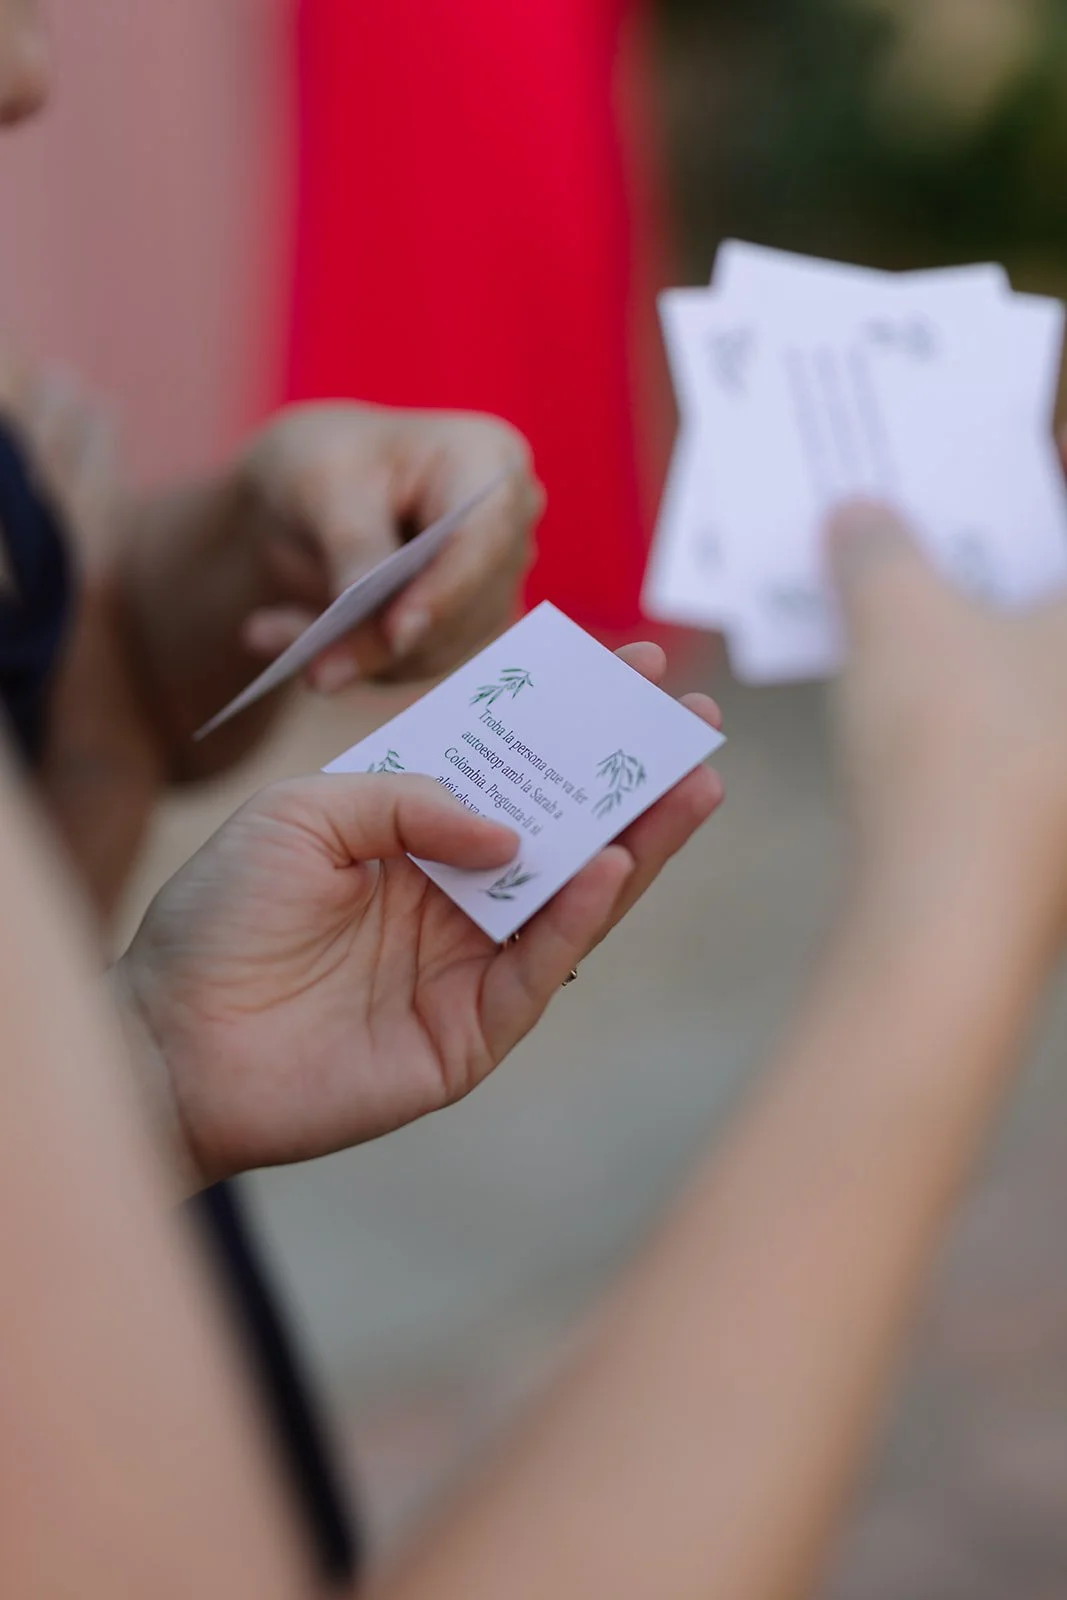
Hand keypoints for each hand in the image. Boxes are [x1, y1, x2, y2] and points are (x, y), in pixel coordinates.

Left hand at [116, 646, 722, 1187]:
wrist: (168, 1041)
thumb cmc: (218, 917)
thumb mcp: (302, 814)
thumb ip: (407, 798)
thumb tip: (508, 830)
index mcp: (408, 835)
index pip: (509, 770)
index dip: (567, 723)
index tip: (630, 666)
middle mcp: (450, 895)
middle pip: (561, 829)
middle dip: (627, 776)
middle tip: (692, 721)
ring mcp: (465, 965)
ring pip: (573, 898)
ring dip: (638, 842)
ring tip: (694, 784)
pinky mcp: (469, 1032)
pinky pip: (537, 969)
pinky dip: (579, 918)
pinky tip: (615, 864)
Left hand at [237, 402, 543, 687]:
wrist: (312, 490)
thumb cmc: (324, 461)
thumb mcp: (324, 484)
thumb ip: (357, 548)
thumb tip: (390, 630)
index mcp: (490, 462)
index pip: (484, 539)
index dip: (446, 592)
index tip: (397, 634)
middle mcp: (507, 528)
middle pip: (463, 607)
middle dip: (382, 641)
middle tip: (311, 666)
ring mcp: (490, 583)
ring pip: (436, 648)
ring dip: (355, 653)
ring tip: (269, 634)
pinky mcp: (461, 628)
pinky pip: (411, 663)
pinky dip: (351, 659)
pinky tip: (288, 638)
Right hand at [828, 501, 1066, 951]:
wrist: (955, 913)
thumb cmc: (950, 742)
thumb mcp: (895, 613)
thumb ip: (877, 547)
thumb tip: (860, 516)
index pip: (1059, 523)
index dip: (1022, 480)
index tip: (957, 473)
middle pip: (1049, 603)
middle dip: (988, 561)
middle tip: (914, 536)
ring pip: (1035, 670)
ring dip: (977, 633)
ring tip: (894, 613)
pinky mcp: (1062, 825)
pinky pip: (1023, 731)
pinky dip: (976, 702)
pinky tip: (911, 705)